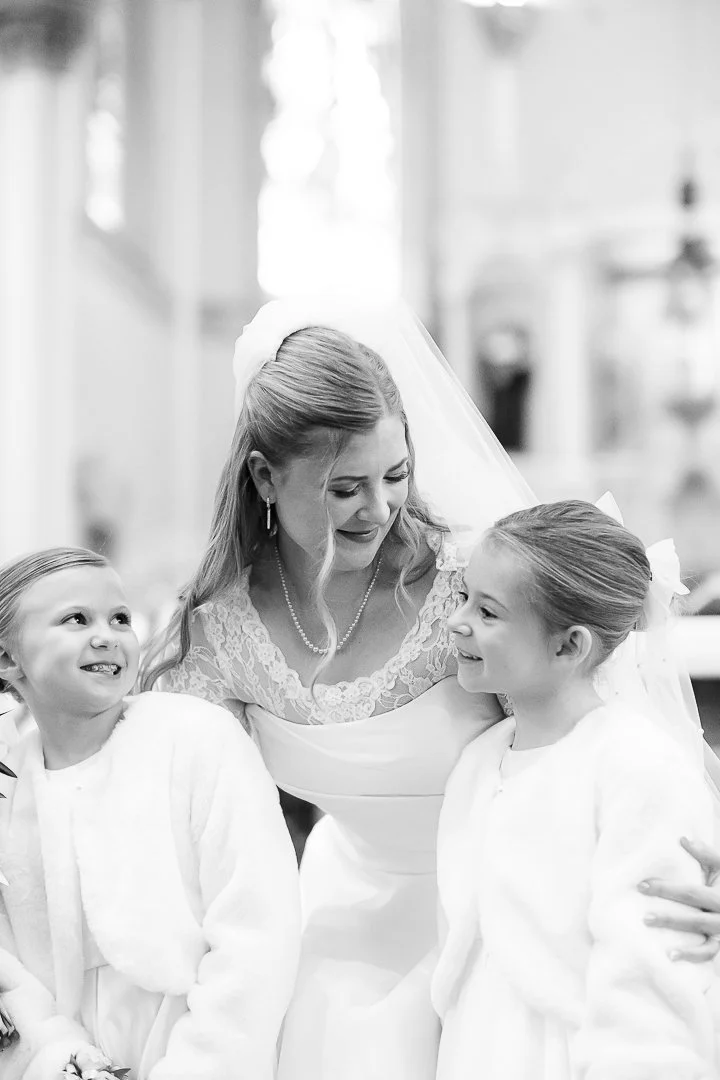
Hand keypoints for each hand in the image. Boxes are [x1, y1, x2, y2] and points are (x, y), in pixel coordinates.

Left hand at [639, 837, 719, 962]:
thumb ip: (707, 854)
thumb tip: (683, 839)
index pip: (690, 892)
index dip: (666, 889)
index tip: (642, 886)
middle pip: (692, 916)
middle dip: (667, 916)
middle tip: (644, 916)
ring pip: (698, 934)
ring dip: (675, 933)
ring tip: (652, 930)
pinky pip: (708, 953)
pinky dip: (691, 956)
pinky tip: (670, 956)